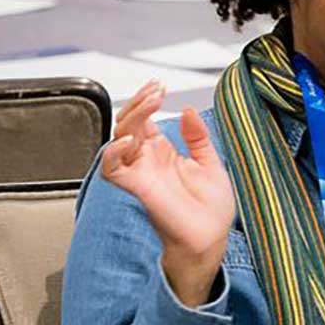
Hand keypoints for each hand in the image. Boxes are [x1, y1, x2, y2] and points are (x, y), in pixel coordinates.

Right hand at [97, 83, 234, 303]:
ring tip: (150, 103)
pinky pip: (112, 169)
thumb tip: (188, 110)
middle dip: (140, 103)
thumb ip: (198, 137)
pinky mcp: (137, 187)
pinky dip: (114, 152)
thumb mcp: (211, 163)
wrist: (211, 238)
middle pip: (129, 122)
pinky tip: (130, 139)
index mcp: (163, 153)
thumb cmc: (211, 210)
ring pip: (119, 137)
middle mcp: (147, 161)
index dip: (147, 100)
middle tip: (156, 90)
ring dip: (131, 117)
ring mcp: (140, 172)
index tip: (159, 86)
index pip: (144, 120)